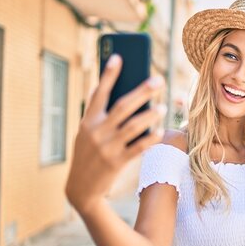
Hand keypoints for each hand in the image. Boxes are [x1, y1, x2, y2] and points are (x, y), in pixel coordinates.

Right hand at [65, 54, 165, 213]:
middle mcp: (96, 132)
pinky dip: (150, 138)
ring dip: (150, 114)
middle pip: (123, 106)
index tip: (119, 57)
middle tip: (158, 80)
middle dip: (142, 91)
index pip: (98, 93)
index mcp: (87, 121)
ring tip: (163, 105)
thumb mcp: (85, 133)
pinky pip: (138, 147)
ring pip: (133, 126)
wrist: (81, 189)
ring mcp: (106, 147)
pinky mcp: (116, 162)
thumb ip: (96, 114)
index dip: (109, 75)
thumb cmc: (88, 155)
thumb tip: (104, 87)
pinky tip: (161, 131)